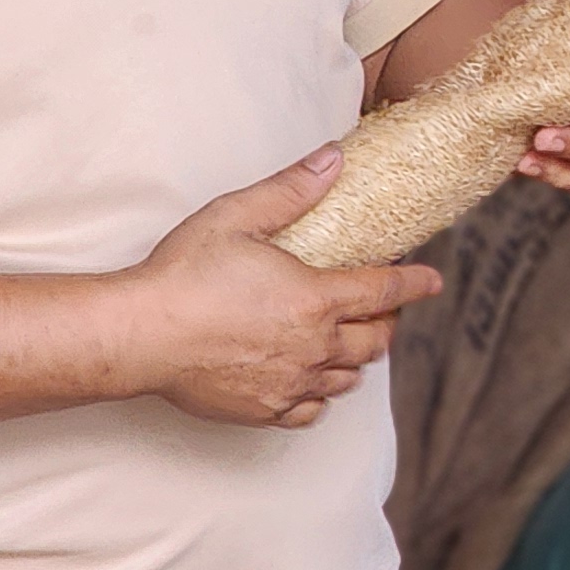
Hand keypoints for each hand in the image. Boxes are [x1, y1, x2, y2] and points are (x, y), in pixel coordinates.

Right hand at [124, 148, 441, 429]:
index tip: (433, 280)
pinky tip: (312, 382)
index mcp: (315, 299)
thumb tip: (333, 158)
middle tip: (383, 309)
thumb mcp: (237, 217)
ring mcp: (288, 384)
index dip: (414, 283)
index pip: (384, 291)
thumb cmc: (183, 274)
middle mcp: (312, 347)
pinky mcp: (262, 411)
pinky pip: (311, 411)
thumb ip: (291, 189)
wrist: (136, 336)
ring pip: (346, 377)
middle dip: (387, 322)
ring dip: (356, 358)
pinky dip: (321, 395)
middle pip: (374, 341)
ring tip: (350, 342)